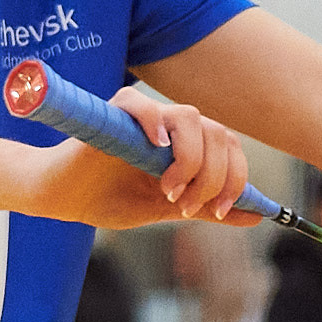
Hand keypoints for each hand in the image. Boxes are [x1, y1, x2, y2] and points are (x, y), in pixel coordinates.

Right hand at [26, 85, 250, 227]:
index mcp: (187, 145)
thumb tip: (254, 217)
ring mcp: (144, 118)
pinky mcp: (113, 113)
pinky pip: (141, 105)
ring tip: (169, 189)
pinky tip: (157, 150)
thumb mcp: (167, 209)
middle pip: (218, 133)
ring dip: (190, 160)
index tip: (218, 211)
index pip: (230, 147)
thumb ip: (208, 209)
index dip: (234, 179)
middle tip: (188, 206)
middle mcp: (171, 127)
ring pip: (190, 118)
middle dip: (213, 177)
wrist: (66, 199)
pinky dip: (153, 123)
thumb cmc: (110, 199)